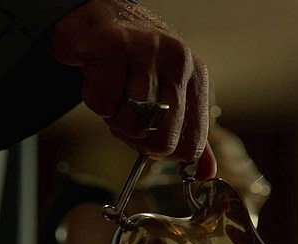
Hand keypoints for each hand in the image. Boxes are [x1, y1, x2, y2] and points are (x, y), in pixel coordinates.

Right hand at [50, 0, 215, 180]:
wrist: (99, 15)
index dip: (164, 153)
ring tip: (112, 93)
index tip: (149, 140)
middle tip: (125, 117)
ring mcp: (146, 52)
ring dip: (113, 118)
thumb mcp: (170, 92)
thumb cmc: (134, 59)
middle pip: (162, 140)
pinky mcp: (111, 48)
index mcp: (195, 76)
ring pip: (130, 123)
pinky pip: (102, 104)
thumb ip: (188, 132)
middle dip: (136, 139)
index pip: (191, 144)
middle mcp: (177, 60)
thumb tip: (204, 173)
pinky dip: (94, 100)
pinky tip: (97, 78)